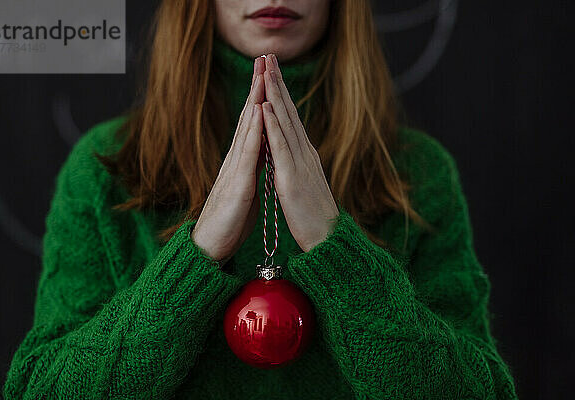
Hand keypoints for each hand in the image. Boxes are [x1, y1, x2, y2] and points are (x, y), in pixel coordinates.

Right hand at [192, 56, 266, 265]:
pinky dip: (253, 131)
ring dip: (255, 100)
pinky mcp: (236, 185)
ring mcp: (234, 170)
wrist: (212, 247)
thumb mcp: (249, 189)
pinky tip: (257, 113)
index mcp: (244, 162)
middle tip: (264, 59)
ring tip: (262, 75)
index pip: (255, 124)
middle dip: (258, 88)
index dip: (262, 98)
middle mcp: (237, 160)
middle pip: (249, 118)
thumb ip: (255, 169)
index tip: (270, 75)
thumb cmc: (232, 221)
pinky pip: (246, 154)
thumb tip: (265, 153)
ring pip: (247, 129)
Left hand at [261, 54, 338, 252]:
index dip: (280, 92)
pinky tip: (266, 107)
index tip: (271, 71)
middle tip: (269, 56)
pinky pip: (281, 147)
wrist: (327, 240)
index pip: (290, 117)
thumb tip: (286, 153)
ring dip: (274, 94)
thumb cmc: (313, 216)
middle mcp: (304, 153)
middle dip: (277, 82)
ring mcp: (300, 163)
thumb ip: (295, 165)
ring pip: (285, 122)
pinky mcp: (293, 178)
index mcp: (304, 155)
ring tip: (265, 70)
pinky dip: (273, 125)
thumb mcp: (304, 183)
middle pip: (289, 111)